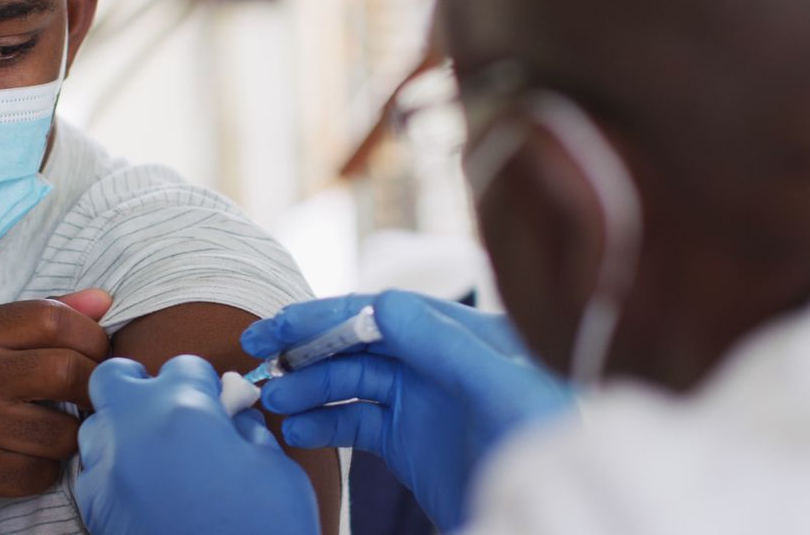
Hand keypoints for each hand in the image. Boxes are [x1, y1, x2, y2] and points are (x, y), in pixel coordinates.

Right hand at [0, 290, 112, 532]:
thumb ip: (41, 318)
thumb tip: (103, 299)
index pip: (54, 319)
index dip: (93, 339)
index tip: (99, 357)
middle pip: (69, 371)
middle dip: (94, 389)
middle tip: (93, 400)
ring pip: (63, 431)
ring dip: (71, 438)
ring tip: (57, 433)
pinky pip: (41, 472)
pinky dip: (46, 471)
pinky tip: (27, 461)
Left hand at [75, 356, 319, 534]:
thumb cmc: (263, 528)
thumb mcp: (274, 467)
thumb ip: (245, 427)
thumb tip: (230, 414)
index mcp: (182, 410)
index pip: (183, 365)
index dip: (204, 382)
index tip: (217, 401)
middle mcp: (133, 433)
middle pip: (114, 378)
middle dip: (140, 384)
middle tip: (171, 405)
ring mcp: (107, 474)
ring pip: (96, 425)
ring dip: (123, 427)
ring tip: (159, 450)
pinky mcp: (96, 513)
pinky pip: (92, 473)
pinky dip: (114, 470)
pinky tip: (145, 486)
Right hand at [241, 290, 573, 531]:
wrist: (557, 509)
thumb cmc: (549, 441)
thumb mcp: (503, 389)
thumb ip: (446, 346)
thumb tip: (382, 304)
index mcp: (461, 335)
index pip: (379, 312)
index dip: (325, 315)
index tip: (277, 328)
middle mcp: (436, 361)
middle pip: (357, 342)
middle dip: (306, 349)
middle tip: (257, 362)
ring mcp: (421, 400)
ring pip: (350, 382)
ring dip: (309, 388)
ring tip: (273, 402)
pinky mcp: (409, 439)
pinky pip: (356, 422)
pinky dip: (323, 422)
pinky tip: (296, 428)